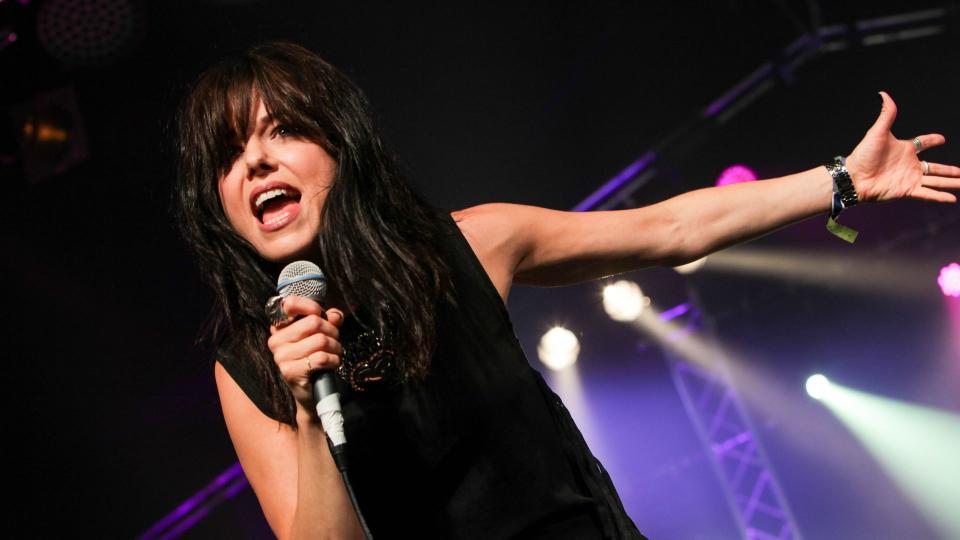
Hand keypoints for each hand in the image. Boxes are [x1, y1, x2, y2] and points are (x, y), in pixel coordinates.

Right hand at [266, 295, 345, 418]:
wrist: (311, 392)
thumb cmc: (315, 359)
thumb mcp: (322, 334)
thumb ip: (329, 320)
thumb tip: (335, 315)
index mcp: (280, 328)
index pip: (290, 304)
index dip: (311, 306)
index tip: (319, 314)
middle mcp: (276, 341)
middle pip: (314, 322)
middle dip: (332, 331)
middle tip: (333, 341)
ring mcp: (281, 357)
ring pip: (321, 340)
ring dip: (335, 347)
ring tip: (333, 354)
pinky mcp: (290, 372)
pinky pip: (321, 357)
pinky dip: (334, 360)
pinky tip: (331, 364)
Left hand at [844, 91, 959, 203]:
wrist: (854, 178)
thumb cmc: (863, 155)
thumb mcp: (877, 132)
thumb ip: (886, 114)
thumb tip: (883, 94)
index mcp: (905, 149)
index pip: (923, 143)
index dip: (932, 140)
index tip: (941, 139)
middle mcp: (910, 165)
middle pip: (936, 168)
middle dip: (950, 170)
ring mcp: (910, 178)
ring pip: (936, 181)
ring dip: (952, 183)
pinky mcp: (907, 190)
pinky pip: (927, 193)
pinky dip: (939, 196)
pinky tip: (952, 199)